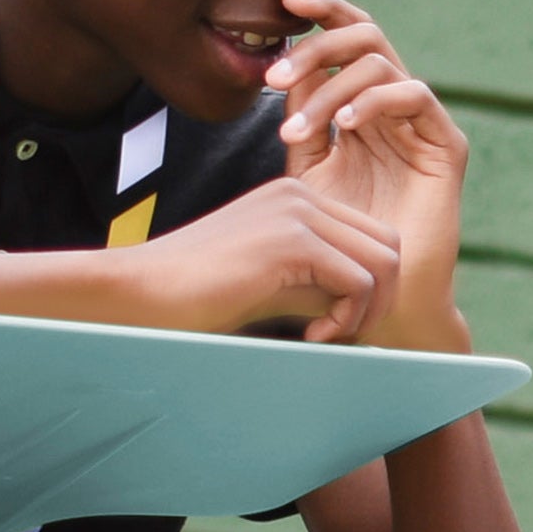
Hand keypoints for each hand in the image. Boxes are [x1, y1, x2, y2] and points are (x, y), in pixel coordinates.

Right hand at [124, 170, 406, 342]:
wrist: (142, 291)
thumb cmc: (201, 297)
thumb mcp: (276, 285)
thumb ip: (322, 286)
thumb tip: (374, 308)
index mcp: (296, 198)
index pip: (373, 237)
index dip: (372, 288)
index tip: (336, 323)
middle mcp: (301, 195)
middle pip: (390, 246)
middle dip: (381, 299)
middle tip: (344, 335)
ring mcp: (297, 212)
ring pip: (383, 263)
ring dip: (367, 312)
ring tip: (327, 336)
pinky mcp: (292, 240)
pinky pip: (359, 282)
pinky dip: (347, 319)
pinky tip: (312, 336)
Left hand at [274, 0, 467, 345]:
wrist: (379, 292)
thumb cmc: (340, 237)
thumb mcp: (307, 167)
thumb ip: (302, 116)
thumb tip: (286, 64)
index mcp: (363, 105)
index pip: (347, 41)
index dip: (321, 13)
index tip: (282, 2)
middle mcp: (395, 108)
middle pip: (366, 38)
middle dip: (318, 44)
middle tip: (276, 73)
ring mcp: (423, 125)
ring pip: (383, 63)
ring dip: (332, 85)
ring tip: (299, 125)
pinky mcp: (446, 146)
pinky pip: (415, 95)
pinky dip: (375, 101)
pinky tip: (344, 126)